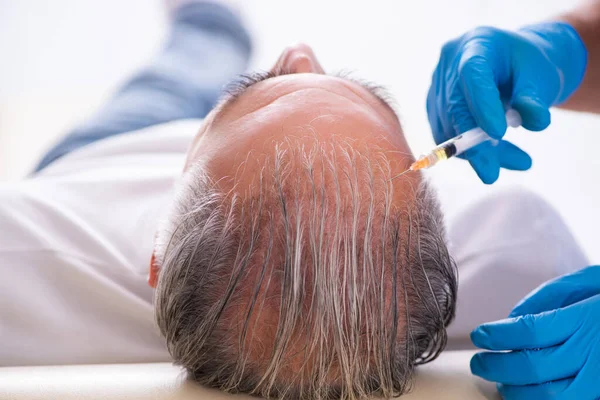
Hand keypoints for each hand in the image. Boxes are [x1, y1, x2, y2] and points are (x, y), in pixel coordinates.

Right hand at [427, 23, 586, 183]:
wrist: (513, 67)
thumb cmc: (528, 68)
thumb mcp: (541, 77)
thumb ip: (536, 98)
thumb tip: (536, 122)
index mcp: (476, 44)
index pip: (473, 74)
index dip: (481, 104)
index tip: (498, 133)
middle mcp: (448, 65)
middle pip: (455, 107)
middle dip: (474, 144)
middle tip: (491, 174)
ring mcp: (436, 88)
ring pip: (450, 128)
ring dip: (480, 153)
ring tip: (519, 161)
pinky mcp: (434, 110)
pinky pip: (447, 137)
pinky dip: (472, 153)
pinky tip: (498, 157)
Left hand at [470, 265, 599, 399]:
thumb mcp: (589, 281)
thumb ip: (549, 296)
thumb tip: (512, 318)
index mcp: (588, 318)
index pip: (530, 331)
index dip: (499, 335)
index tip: (480, 335)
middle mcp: (596, 351)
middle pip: (534, 366)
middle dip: (498, 366)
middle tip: (479, 362)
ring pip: (552, 398)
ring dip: (518, 393)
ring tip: (502, 382)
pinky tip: (528, 396)